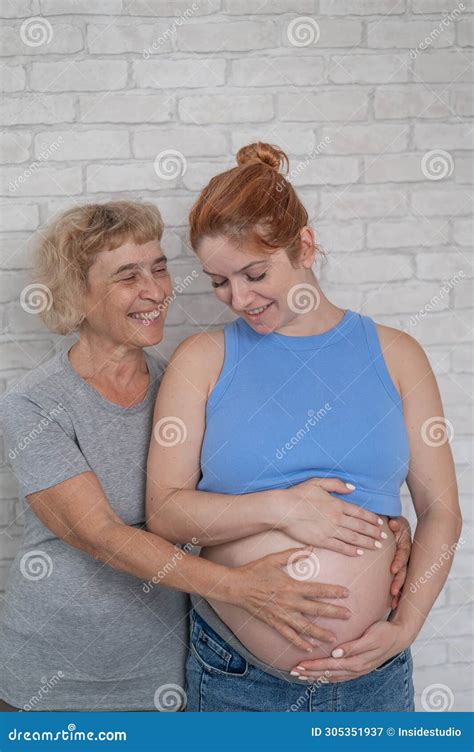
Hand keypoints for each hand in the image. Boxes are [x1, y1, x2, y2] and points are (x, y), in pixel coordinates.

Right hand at [231, 546, 351, 651]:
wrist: (236, 587)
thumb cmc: (255, 571)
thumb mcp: (273, 559)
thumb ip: (293, 554)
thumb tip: (311, 548)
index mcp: (291, 586)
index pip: (318, 590)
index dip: (333, 591)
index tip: (347, 593)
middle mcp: (289, 602)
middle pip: (316, 610)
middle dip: (334, 613)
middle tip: (349, 615)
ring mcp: (282, 615)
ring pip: (305, 627)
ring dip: (320, 633)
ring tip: (333, 638)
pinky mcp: (274, 623)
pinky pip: (289, 635)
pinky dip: (300, 642)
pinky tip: (310, 647)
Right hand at [276, 478, 383, 555]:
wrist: (283, 509)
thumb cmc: (298, 495)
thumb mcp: (317, 482)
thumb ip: (336, 484)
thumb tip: (353, 488)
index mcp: (337, 504)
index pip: (359, 512)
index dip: (371, 518)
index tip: (380, 523)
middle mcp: (337, 518)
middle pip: (360, 526)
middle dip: (373, 532)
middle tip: (383, 538)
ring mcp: (330, 531)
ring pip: (353, 538)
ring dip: (367, 542)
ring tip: (376, 547)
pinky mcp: (321, 540)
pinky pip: (340, 547)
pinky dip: (351, 550)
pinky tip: (359, 553)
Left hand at [289, 619, 410, 682]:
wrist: (399, 637)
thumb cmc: (384, 633)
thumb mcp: (370, 637)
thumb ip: (353, 646)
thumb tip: (336, 654)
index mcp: (357, 661)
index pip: (329, 666)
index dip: (313, 666)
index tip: (299, 665)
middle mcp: (356, 668)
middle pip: (328, 673)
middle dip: (310, 673)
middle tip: (293, 671)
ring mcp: (358, 670)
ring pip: (333, 676)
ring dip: (316, 676)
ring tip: (301, 675)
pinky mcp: (359, 667)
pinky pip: (340, 676)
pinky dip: (327, 677)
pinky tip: (320, 676)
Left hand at [388, 515, 411, 608]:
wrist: (395, 525)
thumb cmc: (394, 524)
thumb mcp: (396, 522)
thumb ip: (396, 524)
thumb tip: (392, 523)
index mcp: (405, 545)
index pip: (403, 554)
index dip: (398, 561)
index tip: (392, 569)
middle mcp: (407, 557)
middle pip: (405, 571)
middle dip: (399, 582)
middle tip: (393, 593)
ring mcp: (405, 565)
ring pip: (404, 580)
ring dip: (399, 591)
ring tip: (394, 604)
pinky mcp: (400, 569)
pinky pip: (400, 582)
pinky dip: (398, 592)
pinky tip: (393, 604)